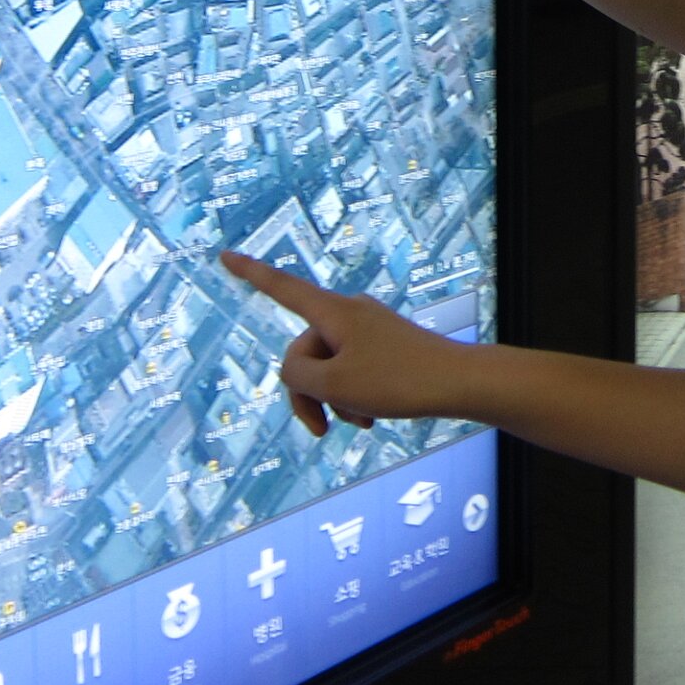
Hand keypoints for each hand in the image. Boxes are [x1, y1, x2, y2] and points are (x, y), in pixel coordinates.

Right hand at [221, 252, 472, 434]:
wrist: (459, 383)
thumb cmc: (399, 381)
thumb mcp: (334, 384)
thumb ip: (297, 375)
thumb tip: (295, 369)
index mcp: (333, 312)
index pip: (281, 288)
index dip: (250, 273)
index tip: (225, 255)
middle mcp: (349, 313)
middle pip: (303, 353)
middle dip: (308, 393)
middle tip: (321, 429)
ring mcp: (369, 329)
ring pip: (329, 369)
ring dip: (335, 400)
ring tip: (360, 421)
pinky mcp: (385, 347)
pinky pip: (353, 372)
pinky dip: (355, 397)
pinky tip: (372, 419)